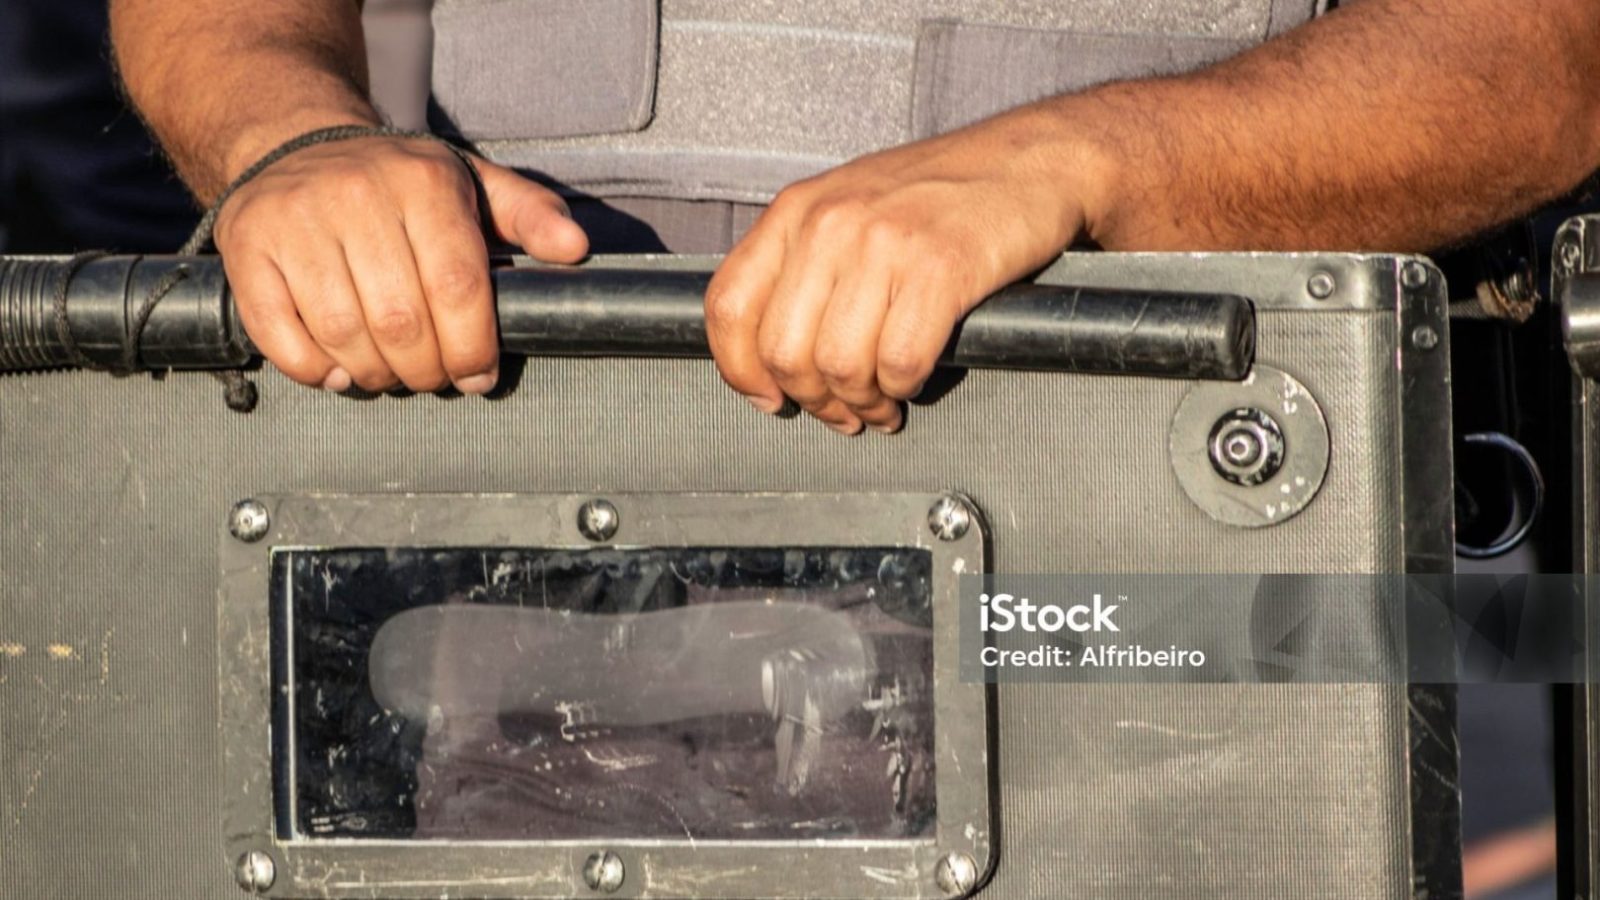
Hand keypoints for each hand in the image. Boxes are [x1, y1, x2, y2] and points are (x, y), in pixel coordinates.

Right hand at [214, 136, 587, 393]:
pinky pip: (280, 336)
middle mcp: (355, 195)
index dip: (472, 348)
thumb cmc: (396, 182)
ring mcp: (294, 221)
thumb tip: (575, 250)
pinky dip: (315, 370)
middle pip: (402, 322)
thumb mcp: (471, 184)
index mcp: (423, 182)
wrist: (294, 143)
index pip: (457, 288)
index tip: (478, 374)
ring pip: (343, 335)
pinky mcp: (247, 247)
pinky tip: (340, 368)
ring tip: (390, 373)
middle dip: (427, 370)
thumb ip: (530, 215)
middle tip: (434, 377)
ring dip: (375, 375)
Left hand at [704, 110, 1089, 433]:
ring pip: (840, 365)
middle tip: (843, 411)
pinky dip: (904, 388)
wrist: (1030, 160)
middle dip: (813, 400)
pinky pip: (900, 363)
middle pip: (784, 352)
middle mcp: (830, 222)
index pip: (729, 306)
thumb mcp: (848, 207)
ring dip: (862, 403)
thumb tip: (768, 354)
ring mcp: (884, 243)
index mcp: (796, 210)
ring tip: (882, 403)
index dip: (741, 370)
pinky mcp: (941, 268)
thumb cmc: (941, 194)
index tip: (768, 398)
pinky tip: (914, 380)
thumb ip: (801, 266)